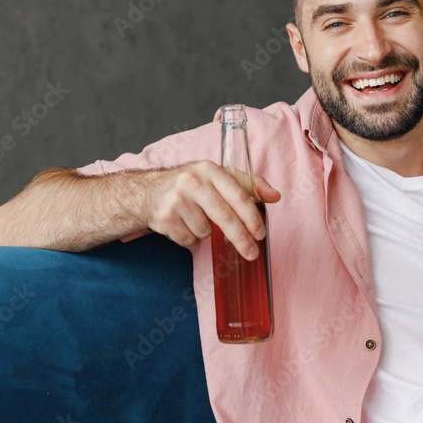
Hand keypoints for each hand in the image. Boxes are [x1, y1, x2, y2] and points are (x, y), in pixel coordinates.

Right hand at [145, 160, 280, 259]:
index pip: (238, 195)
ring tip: (196, 220)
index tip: (261, 234)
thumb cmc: (190, 185)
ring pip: (206, 231)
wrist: (148, 192)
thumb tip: (275, 196)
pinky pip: (190, 240)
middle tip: (251, 252)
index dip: (252, 218)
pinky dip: (191, 240)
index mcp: (210, 169)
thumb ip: (248, 185)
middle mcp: (193, 181)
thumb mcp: (218, 177)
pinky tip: (184, 226)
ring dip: (206, 234)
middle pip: (225, 217)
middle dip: (241, 238)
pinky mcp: (165, 217)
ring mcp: (177, 199)